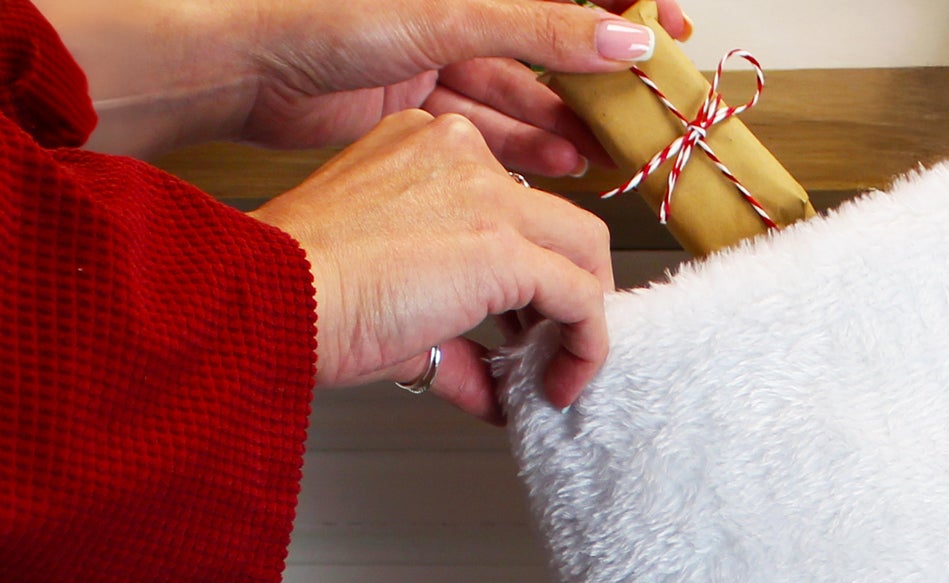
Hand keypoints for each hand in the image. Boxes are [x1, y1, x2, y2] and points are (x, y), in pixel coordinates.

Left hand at [238, 0, 692, 175]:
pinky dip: (524, 145)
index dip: (622, 3)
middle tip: (640, 112)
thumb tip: (623, 39)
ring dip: (563, 122)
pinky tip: (557, 161)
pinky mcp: (418, 102)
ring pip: (521, 89)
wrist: (244, 67)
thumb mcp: (447, 17)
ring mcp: (436, 53)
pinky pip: (488, 123)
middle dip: (597, 80)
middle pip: (549, 42)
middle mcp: (455, 8)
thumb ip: (540, 29)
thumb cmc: (321, 17)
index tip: (666, 32)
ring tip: (601, 152)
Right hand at [254, 110, 614, 420]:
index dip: (531, 274)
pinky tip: (558, 385)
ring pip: (585, 251)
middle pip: (562, 221)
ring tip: (556, 373)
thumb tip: (493, 392)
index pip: (514, 204)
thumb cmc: (307, 295)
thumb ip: (456, 341)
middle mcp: (460, 153)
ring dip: (584, 320)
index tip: (520, 327)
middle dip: (570, 292)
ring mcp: (485, 193)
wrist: (273, 297)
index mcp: (426, 149)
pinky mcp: (502, 246)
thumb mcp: (396, 304)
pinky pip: (582, 298)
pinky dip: (585, 348)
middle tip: (548, 349)